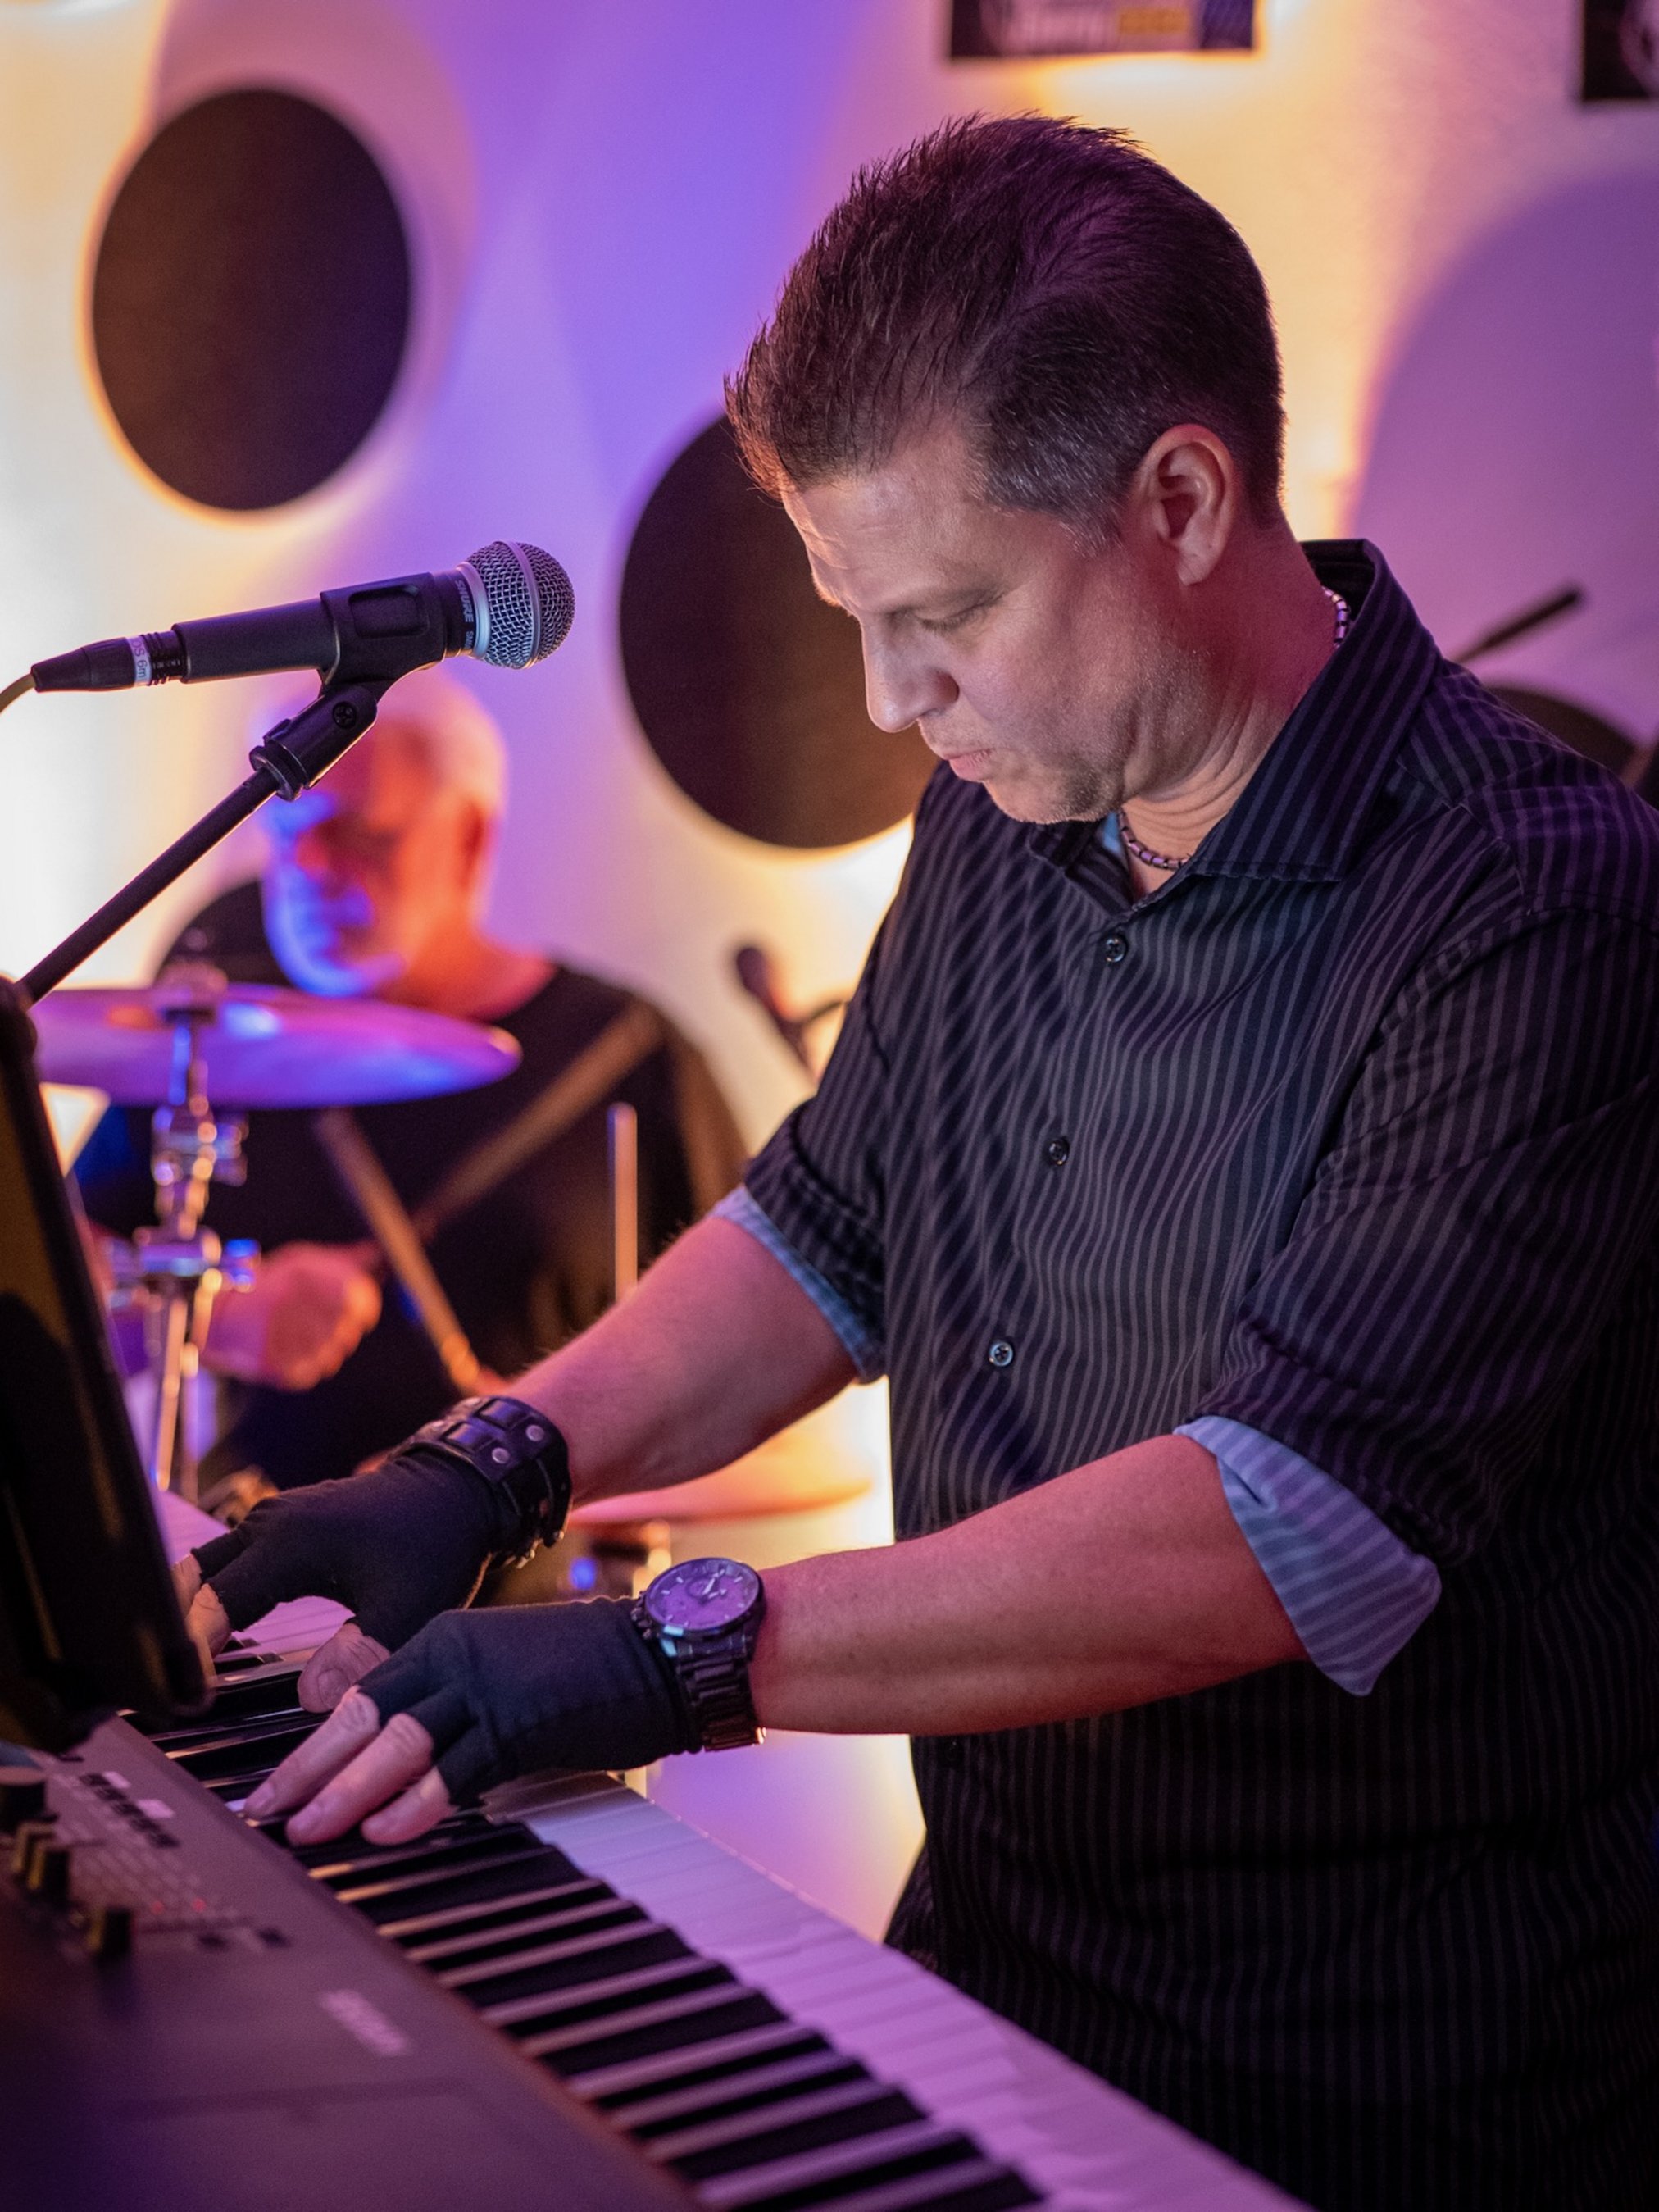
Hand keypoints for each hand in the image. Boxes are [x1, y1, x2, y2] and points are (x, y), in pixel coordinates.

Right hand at [184, 1447, 520, 1699]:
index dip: (193, 1655)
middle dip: (173, 1629)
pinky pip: (228, 1561)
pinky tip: (214, 1635)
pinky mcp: (282, 1526)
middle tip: (166, 1685)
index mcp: (287, 1544)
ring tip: (179, 1666)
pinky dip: (211, 1594)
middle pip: (191, 1580)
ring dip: (188, 1609)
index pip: (213, 1606)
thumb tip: (308, 1702)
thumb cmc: (434, 1545)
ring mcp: (272, 1520)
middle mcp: (269, 1525)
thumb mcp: (408, 1609)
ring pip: (205, 1566)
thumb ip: (361, 1656)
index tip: (185, 1698)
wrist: (457, 1491)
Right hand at [206, 1241, 380, 1389]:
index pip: (359, 1299)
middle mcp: (290, 1305)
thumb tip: (378, 1254)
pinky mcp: (275, 1365)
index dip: (365, 1306)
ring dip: (328, 1344)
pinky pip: (315, 1369)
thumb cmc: (266, 1287)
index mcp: (299, 1276)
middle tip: (327, 1321)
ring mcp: (280, 1336)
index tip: (362, 1309)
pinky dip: (311, 1361)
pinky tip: (292, 1347)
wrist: (215, 1320)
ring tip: (302, 1332)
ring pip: (334, 1351)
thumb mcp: (300, 1263)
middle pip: (349, 1327)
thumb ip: (342, 1260)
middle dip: (346, 1326)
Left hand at [245, 1602, 695, 1843]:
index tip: (279, 1783)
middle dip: (307, 1770)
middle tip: (264, 1811)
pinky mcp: (521, 1721)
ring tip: (307, 1830)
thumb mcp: (503, 1671)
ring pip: (397, 1743)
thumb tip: (399, 1765)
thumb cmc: (589, 1668)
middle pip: (362, 1716)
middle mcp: (455, 1654)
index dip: (313, 1744)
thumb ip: (451, 1706)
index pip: (360, 1695)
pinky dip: (417, 1802)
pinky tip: (386, 1829)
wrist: (662, 1649)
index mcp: (445, 1638)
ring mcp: (487, 1686)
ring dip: (345, 1791)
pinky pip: (458, 1769)